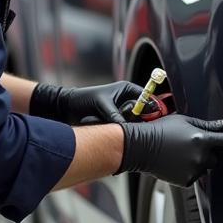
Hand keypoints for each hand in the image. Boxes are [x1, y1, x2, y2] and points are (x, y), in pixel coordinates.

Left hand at [29, 80, 144, 124]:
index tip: (154, 116)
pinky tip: (114, 132)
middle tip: (137, 126)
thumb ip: (114, 114)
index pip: (146, 97)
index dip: (150, 106)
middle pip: (142, 111)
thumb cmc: (83, 99)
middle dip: (140, 119)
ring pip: (133, 121)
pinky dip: (121, 130)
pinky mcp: (114, 121)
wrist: (67, 107)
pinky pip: (123, 127)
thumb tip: (125, 127)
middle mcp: (125, 100)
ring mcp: (120, 111)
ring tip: (120, 128)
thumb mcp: (101, 104)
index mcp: (126, 89)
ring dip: (128, 126)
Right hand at [118, 114, 222, 186]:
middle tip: (192, 145)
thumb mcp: (183, 121)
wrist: (140, 148)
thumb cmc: (159, 131)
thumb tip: (221, 125)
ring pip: (205, 167)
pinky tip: (177, 162)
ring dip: (199, 161)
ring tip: (180, 153)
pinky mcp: (186, 181)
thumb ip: (205, 124)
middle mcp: (200, 156)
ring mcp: (194, 170)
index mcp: (201, 139)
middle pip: (216, 157)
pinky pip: (195, 176)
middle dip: (209, 152)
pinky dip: (190, 171)